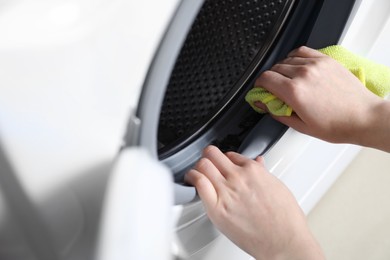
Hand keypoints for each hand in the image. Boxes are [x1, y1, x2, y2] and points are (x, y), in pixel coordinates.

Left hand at [185, 145, 323, 259]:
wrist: (284, 242)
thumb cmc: (285, 220)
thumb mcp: (278, 187)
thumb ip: (263, 173)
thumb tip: (258, 162)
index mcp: (254, 171)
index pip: (231, 154)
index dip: (225, 159)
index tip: (222, 164)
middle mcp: (238, 177)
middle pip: (213, 154)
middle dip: (209, 157)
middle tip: (207, 164)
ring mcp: (227, 191)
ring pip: (203, 165)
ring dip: (199, 167)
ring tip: (197, 172)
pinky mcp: (217, 208)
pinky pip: (199, 183)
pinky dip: (193, 178)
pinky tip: (192, 180)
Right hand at [255, 46, 386, 145]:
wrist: (362, 117)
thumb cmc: (336, 125)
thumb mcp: (301, 126)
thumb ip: (277, 112)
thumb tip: (264, 104)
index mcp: (295, 92)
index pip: (265, 78)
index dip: (259, 85)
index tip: (260, 90)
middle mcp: (303, 74)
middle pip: (274, 68)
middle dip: (270, 79)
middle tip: (274, 89)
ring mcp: (315, 65)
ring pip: (286, 59)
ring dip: (281, 69)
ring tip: (287, 80)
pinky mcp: (325, 60)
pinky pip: (301, 51)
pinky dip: (294, 57)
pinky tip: (296, 67)